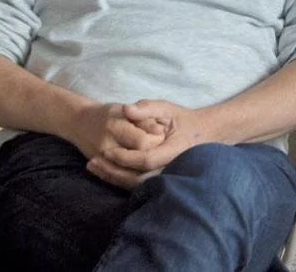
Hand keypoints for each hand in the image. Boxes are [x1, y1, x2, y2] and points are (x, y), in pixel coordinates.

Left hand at [87, 100, 208, 188]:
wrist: (202, 134)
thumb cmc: (182, 120)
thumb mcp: (166, 109)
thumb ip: (147, 109)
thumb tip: (126, 109)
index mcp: (173, 151)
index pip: (146, 160)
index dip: (125, 157)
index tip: (106, 150)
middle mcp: (170, 168)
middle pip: (138, 179)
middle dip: (113, 172)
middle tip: (93, 162)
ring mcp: (166, 177)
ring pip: (137, 185)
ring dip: (113, 177)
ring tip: (94, 167)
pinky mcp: (159, 181)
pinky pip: (137, 185)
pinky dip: (119, 180)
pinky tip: (104, 172)